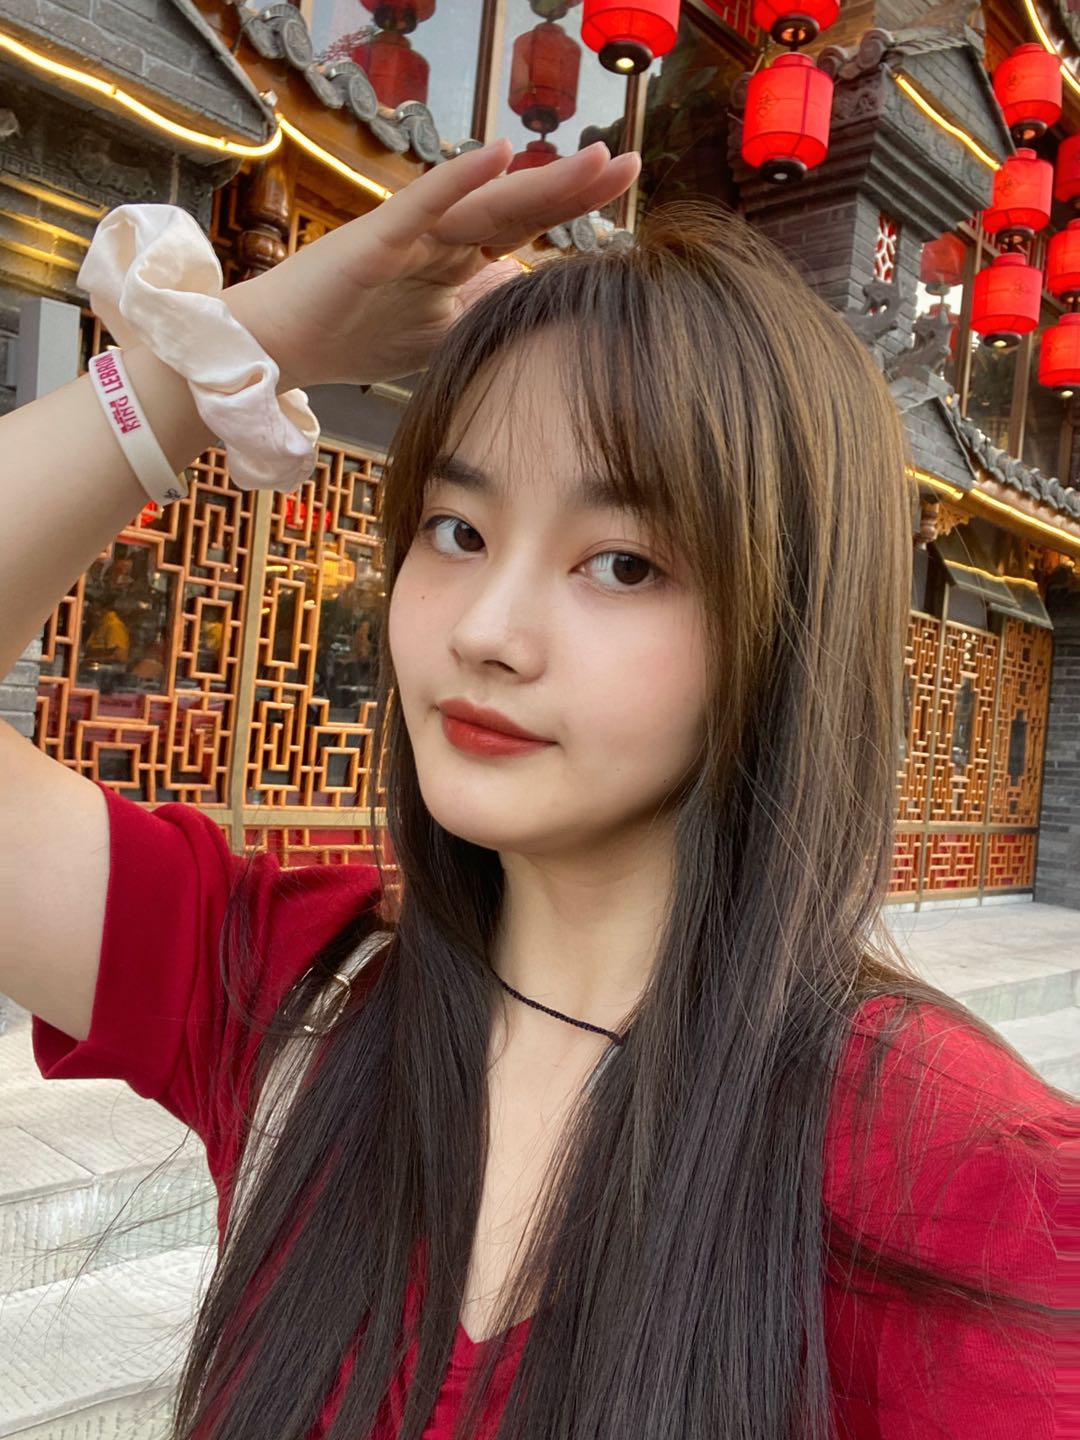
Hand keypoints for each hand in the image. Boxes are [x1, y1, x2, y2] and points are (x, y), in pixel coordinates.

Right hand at [224, 138, 639, 389]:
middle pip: (518, 210)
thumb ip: (477, 307)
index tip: (628, 196)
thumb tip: (524, 287)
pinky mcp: (373, 243)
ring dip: (537, 183)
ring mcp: (409, 238)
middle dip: (575, 190)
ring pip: (483, 204)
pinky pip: (422, 206)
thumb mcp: (434, 334)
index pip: (527, 231)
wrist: (277, 347)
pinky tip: (498, 157)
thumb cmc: (349, 335)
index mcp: (455, 261)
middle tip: (630, 165)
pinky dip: (458, 181)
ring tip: (589, 161)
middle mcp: (439, 240)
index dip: (575, 212)